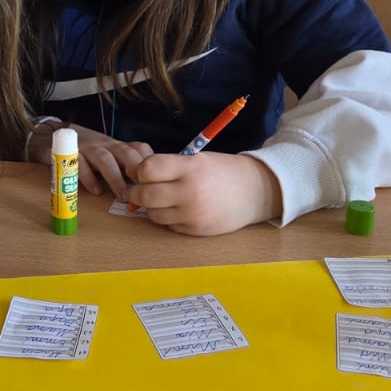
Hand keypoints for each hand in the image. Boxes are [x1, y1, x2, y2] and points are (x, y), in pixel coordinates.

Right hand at [27, 120, 151, 202]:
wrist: (57, 136)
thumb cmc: (90, 153)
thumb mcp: (111, 158)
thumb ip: (126, 171)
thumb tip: (147, 193)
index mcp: (119, 146)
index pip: (140, 150)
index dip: (150, 165)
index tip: (158, 183)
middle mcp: (106, 145)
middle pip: (126, 152)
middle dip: (137, 170)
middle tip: (144, 191)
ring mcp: (88, 148)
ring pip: (105, 159)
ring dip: (116, 178)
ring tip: (124, 196)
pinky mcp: (70, 154)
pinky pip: (80, 164)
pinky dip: (89, 177)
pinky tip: (96, 191)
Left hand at [125, 151, 282, 234]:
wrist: (255, 192)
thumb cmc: (223, 171)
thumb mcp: (198, 160)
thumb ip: (169, 166)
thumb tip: (135, 172)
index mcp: (191, 168)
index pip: (148, 169)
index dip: (140, 170)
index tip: (142, 171)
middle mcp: (190, 191)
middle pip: (144, 195)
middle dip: (137, 191)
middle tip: (140, 188)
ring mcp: (192, 214)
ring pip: (153, 213)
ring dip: (152, 207)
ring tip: (164, 198)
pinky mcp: (195, 230)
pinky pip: (168, 225)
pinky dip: (168, 217)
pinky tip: (180, 209)